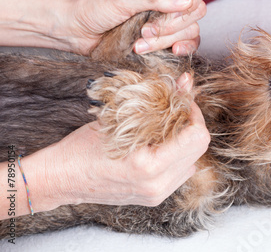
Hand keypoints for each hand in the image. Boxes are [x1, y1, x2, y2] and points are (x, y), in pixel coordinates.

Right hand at [20, 73, 209, 211]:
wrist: (61, 179)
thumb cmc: (82, 147)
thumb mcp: (119, 117)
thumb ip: (159, 100)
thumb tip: (186, 81)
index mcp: (149, 165)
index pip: (197, 137)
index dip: (194, 113)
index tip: (182, 101)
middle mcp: (158, 184)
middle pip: (200, 149)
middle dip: (192, 124)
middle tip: (177, 110)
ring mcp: (157, 194)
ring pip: (194, 161)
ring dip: (187, 141)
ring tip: (169, 127)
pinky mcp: (155, 197)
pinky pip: (182, 172)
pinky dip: (178, 155)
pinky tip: (162, 144)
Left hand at [63, 0, 209, 54]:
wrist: (75, 30)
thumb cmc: (94, 7)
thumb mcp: (124, 0)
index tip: (173, 8)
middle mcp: (169, 0)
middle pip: (196, 10)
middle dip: (172, 24)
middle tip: (146, 29)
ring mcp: (169, 21)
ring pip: (191, 30)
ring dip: (168, 40)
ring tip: (140, 44)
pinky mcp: (166, 41)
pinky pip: (188, 45)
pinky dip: (182, 49)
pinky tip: (172, 52)